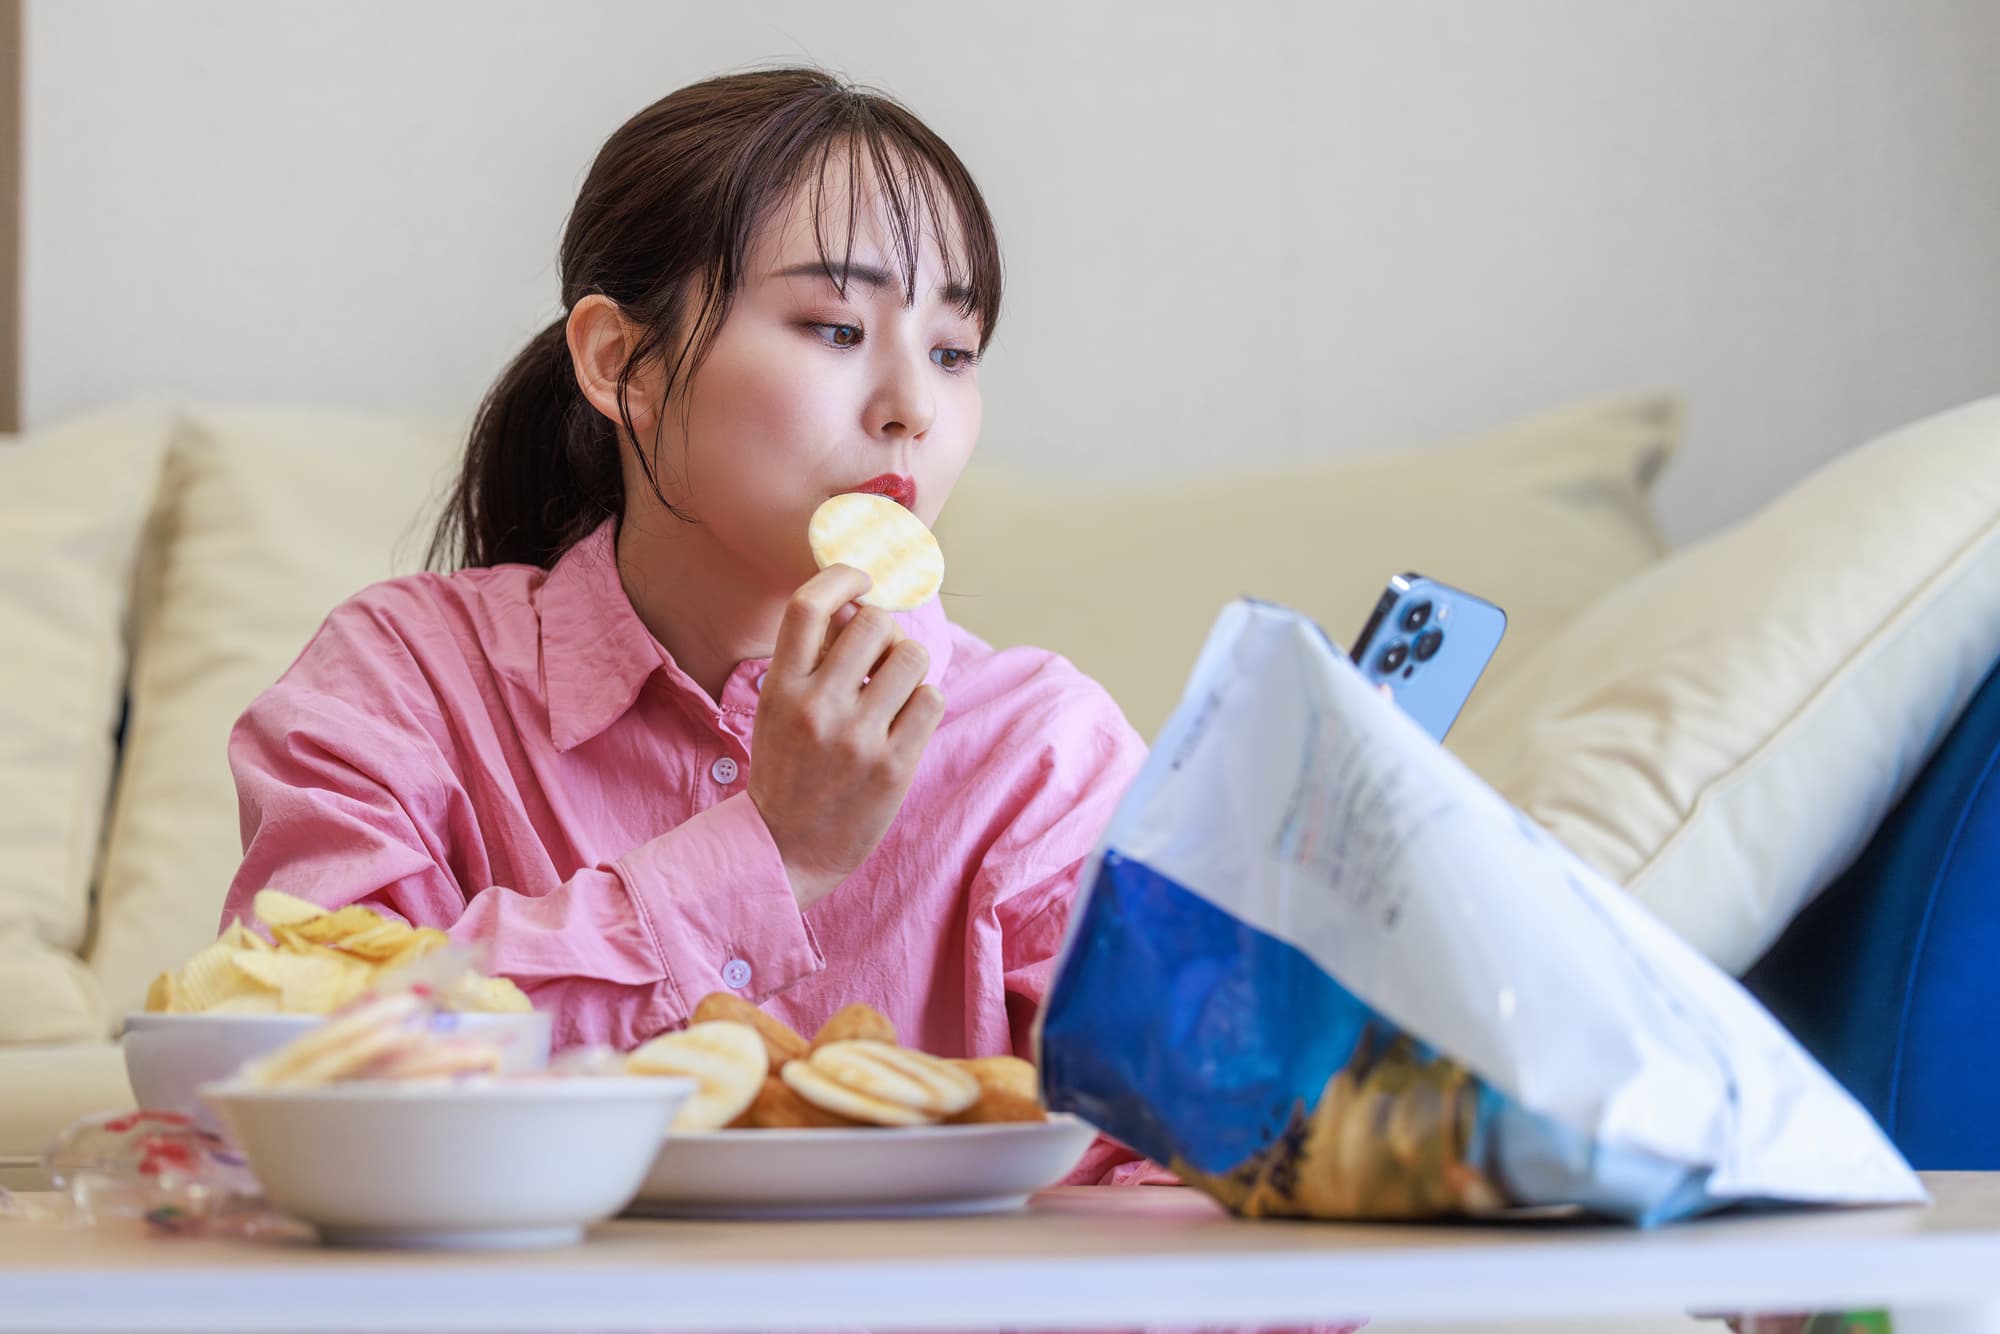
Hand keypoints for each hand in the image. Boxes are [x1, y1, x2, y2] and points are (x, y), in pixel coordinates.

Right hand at [748, 564, 946, 910]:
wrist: (786, 850)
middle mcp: (816, 707)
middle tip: (881, 657)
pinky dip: (924, 702)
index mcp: (780, 687)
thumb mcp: (777, 708)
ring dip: (910, 665)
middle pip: (875, 622)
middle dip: (887, 631)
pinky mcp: (893, 767)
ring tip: (895, 691)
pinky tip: (905, 723)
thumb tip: (860, 603)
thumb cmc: (788, 769)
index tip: (861, 579)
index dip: (842, 577)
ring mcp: (857, 739)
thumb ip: (811, 659)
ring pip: (912, 656)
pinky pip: (932, 699)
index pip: (808, 606)